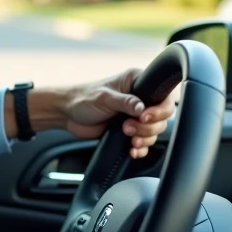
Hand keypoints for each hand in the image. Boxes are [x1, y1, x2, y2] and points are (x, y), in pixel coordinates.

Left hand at [60, 69, 175, 158]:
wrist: (68, 114)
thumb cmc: (83, 99)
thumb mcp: (104, 98)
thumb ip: (125, 102)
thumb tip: (142, 108)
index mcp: (137, 82)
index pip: (163, 96)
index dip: (159, 110)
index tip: (144, 117)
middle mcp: (141, 98)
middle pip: (162, 117)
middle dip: (148, 127)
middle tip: (127, 127)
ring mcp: (136, 115)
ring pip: (155, 131)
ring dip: (144, 138)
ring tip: (128, 138)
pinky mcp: (130, 130)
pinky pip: (144, 142)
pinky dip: (140, 148)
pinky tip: (132, 150)